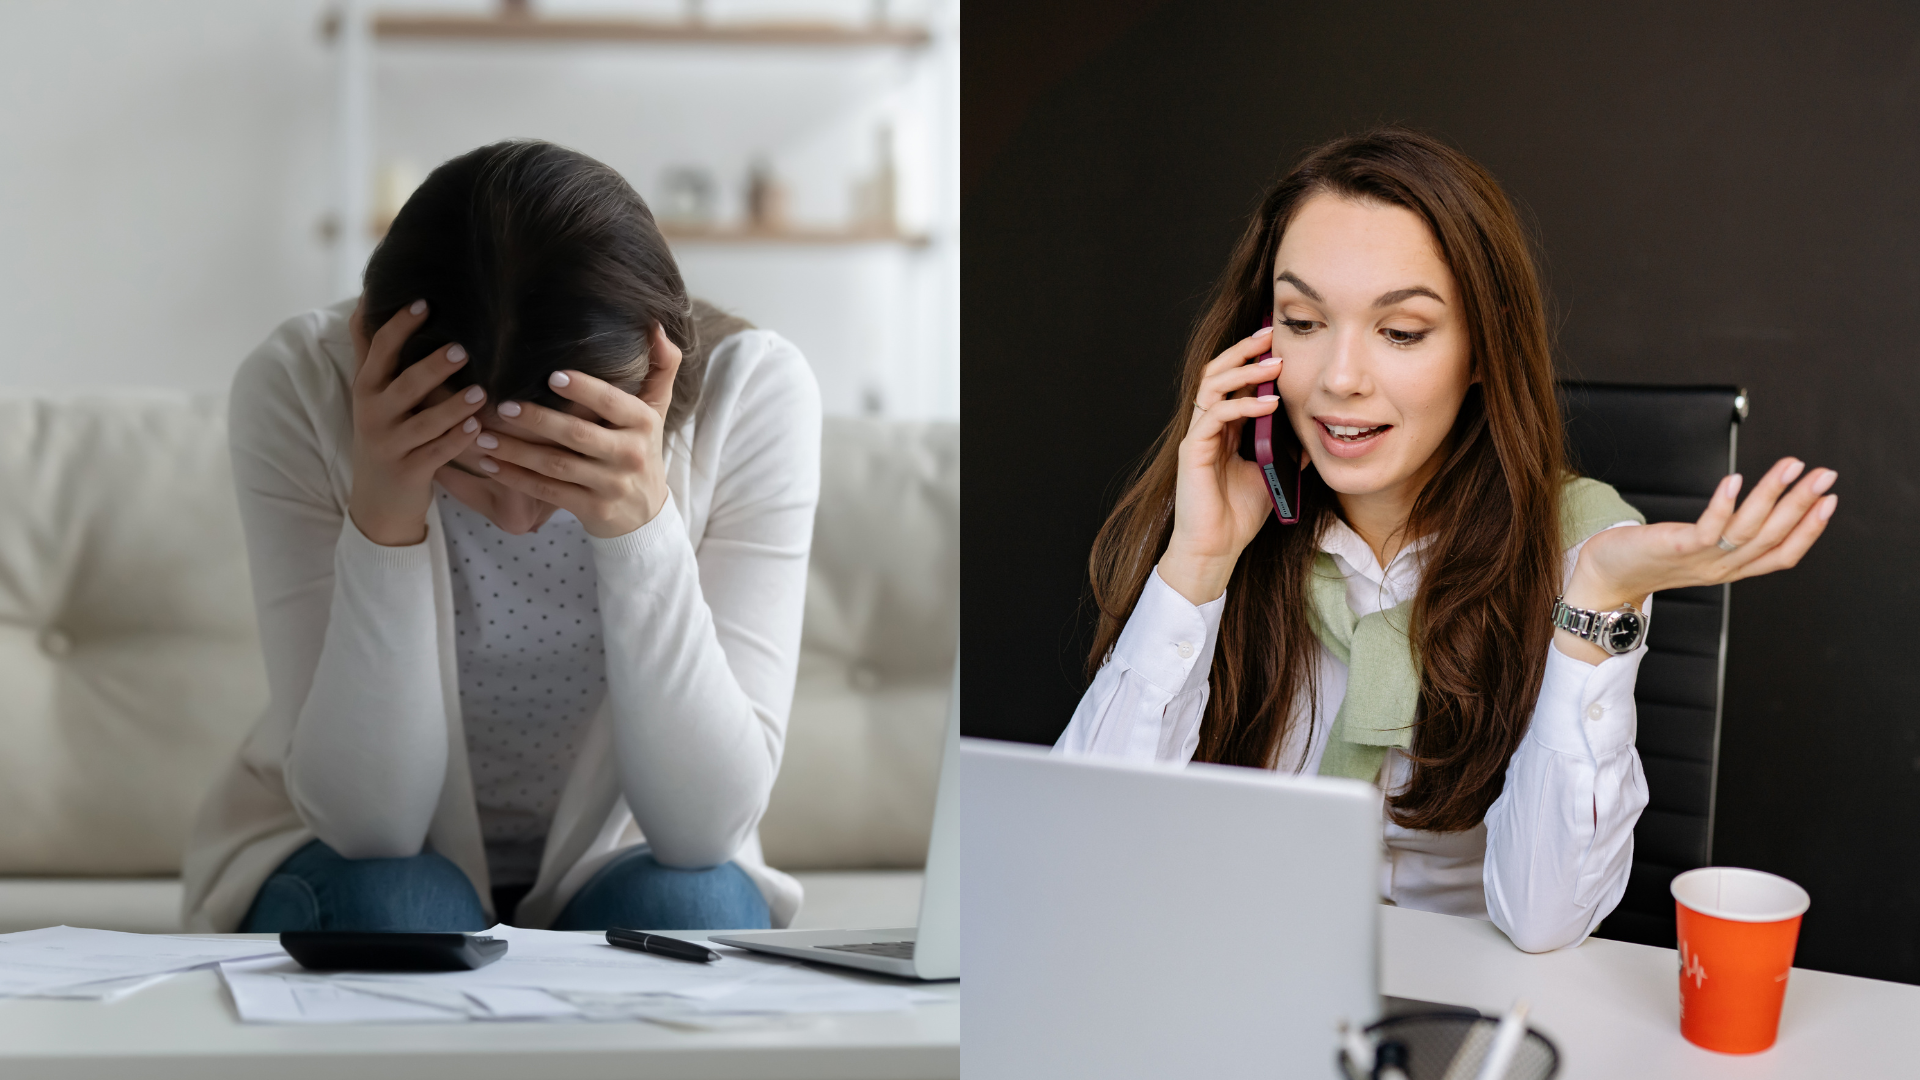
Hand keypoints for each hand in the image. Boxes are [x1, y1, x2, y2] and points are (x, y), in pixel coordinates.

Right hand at [346, 296, 486, 545]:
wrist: (376, 500)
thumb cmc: (384, 432)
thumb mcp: (372, 392)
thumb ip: (373, 350)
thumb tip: (367, 297)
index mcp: (367, 387)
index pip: (379, 350)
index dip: (399, 326)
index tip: (425, 302)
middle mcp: (373, 413)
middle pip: (404, 385)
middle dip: (432, 368)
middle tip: (463, 349)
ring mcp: (390, 444)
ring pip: (424, 422)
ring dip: (453, 407)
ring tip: (481, 392)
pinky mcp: (409, 471)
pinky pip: (436, 454)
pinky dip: (456, 441)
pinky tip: (477, 429)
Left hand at [441, 322, 681, 538]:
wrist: (646, 513)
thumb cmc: (642, 449)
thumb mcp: (657, 410)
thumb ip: (661, 368)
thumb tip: (655, 326)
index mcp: (643, 423)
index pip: (612, 403)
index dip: (584, 390)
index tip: (551, 375)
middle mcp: (629, 454)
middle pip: (578, 435)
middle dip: (537, 421)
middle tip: (503, 405)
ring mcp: (610, 484)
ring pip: (556, 465)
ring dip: (516, 451)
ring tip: (483, 435)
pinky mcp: (592, 509)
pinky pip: (547, 491)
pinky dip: (516, 479)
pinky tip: (489, 465)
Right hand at [1158, 324, 1292, 604]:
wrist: (1216, 548)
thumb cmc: (1239, 515)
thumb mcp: (1274, 473)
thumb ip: (1286, 449)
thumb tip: (1315, 430)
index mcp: (1225, 428)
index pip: (1234, 381)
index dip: (1253, 359)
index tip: (1279, 343)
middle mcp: (1208, 426)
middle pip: (1218, 372)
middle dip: (1244, 350)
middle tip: (1271, 336)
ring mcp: (1199, 436)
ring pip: (1213, 385)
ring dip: (1244, 370)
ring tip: (1273, 364)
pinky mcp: (1194, 450)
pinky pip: (1216, 415)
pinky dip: (1243, 404)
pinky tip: (1269, 402)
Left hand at [1556, 456, 1838, 660]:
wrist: (1604, 577)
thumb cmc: (1650, 557)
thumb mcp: (1699, 549)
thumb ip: (1727, 535)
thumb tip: (1755, 508)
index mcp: (1731, 568)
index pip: (1782, 555)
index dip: (1809, 530)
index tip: (1830, 500)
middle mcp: (1721, 567)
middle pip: (1772, 537)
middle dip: (1804, 505)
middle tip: (1826, 475)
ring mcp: (1699, 560)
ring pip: (1748, 530)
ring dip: (1774, 497)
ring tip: (1792, 467)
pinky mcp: (1675, 548)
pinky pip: (1707, 529)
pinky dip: (1723, 505)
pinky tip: (1736, 480)